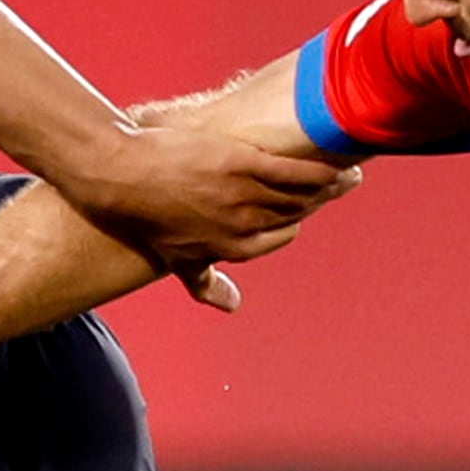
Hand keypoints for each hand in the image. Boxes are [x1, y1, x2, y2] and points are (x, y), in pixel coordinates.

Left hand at [64, 123, 353, 269]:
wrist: (121, 173)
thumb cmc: (143, 215)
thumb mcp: (176, 256)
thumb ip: (206, 283)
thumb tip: (231, 307)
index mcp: (231, 247)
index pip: (279, 236)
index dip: (294, 223)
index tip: (306, 209)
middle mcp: (243, 225)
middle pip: (295, 213)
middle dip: (319, 202)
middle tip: (342, 186)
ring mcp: (245, 194)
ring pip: (300, 193)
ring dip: (329, 186)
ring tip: (348, 175)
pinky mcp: (243, 163)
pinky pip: (292, 171)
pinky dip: (317, 170)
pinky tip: (336, 163)